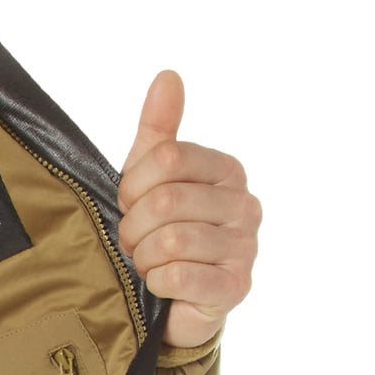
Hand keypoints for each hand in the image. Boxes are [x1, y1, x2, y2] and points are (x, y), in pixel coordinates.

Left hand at [117, 68, 259, 350]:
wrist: (171, 298)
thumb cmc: (160, 229)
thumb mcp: (151, 175)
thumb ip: (159, 127)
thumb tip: (168, 76)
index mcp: (227, 170)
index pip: (166, 157)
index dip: (132, 185)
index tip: (129, 202)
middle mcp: (245, 205)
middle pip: (165, 200)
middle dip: (133, 225)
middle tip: (132, 239)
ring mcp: (245, 247)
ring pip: (170, 240)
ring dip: (142, 255)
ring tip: (146, 260)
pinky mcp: (235, 286)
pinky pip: (179, 276)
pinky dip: (156, 280)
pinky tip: (160, 282)